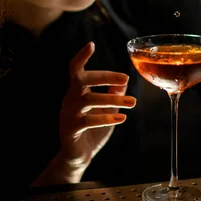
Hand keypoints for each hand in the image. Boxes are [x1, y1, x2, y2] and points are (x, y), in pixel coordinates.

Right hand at [58, 41, 135, 169]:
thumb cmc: (92, 129)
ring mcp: (68, 114)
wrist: (78, 156)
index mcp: (76, 92)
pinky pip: (88, 121)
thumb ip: (112, 95)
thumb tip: (123, 82)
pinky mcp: (70, 129)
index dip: (81, 57)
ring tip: (132, 103)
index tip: (91, 44)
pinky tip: (121, 118)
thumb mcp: (105, 109)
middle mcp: (69, 99)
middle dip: (104, 76)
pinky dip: (106, 118)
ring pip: (88, 100)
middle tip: (125, 78)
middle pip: (81, 80)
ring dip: (112, 100)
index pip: (75, 70)